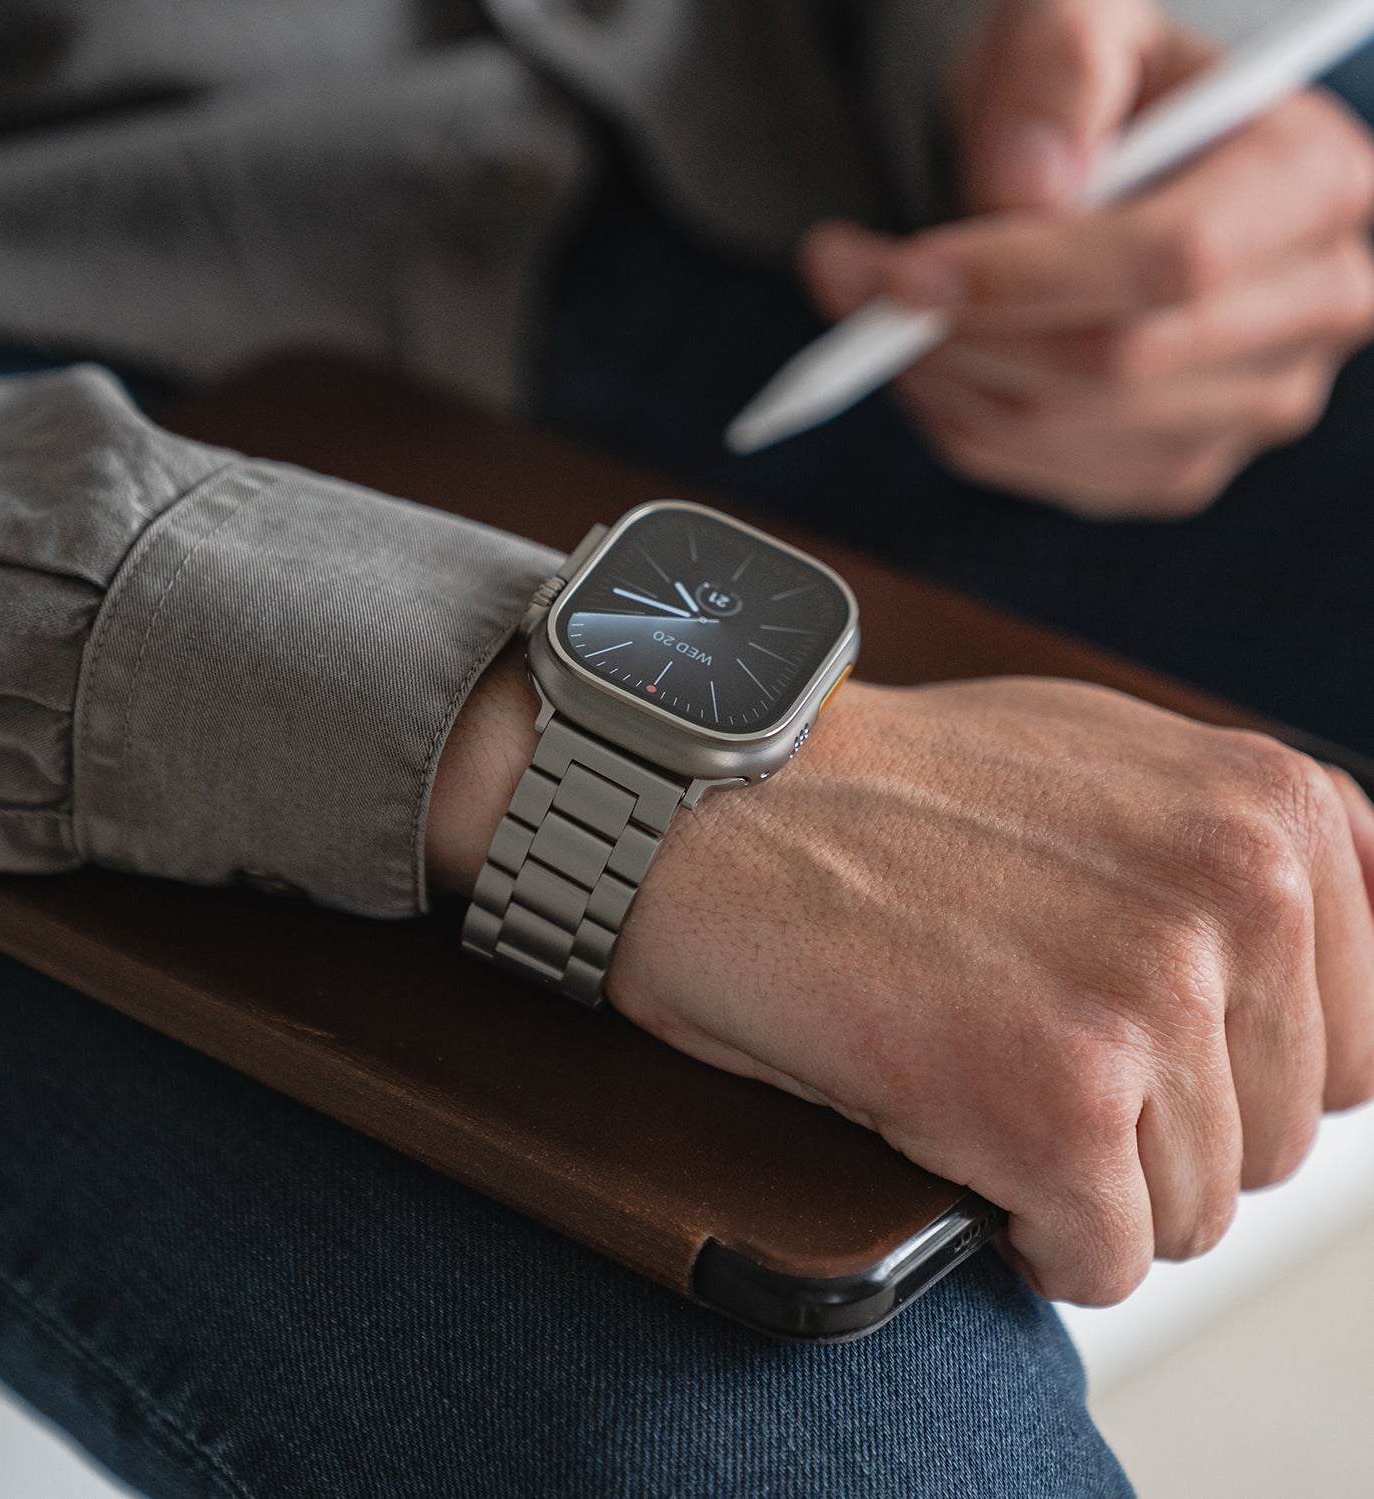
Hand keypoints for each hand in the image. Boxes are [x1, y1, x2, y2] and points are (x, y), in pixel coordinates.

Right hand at [431, 656, 1373, 1305]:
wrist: (708, 797)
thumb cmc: (870, 784)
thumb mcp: (1103, 759)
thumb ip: (1234, 848)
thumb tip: (1310, 956)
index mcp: (1273, 810)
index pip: (1356, 1041)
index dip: (1233, 1074)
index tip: (1143, 1062)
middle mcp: (1240, 892)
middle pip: (1274, 1138)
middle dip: (1155, 1133)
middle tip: (1026, 1062)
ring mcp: (1152, 995)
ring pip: (1192, 1213)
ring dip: (1086, 1184)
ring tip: (977, 1086)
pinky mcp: (1054, 1099)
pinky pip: (1102, 1258)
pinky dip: (1034, 1235)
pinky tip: (959, 1145)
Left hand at [800, 0, 1373, 518]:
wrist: (1105, 163)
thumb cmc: (1095, 91)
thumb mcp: (1077, 21)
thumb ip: (1057, 73)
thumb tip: (1025, 187)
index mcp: (1315, 180)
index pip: (1176, 260)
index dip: (1024, 278)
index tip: (904, 270)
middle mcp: (1314, 307)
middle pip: (1113, 363)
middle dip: (960, 330)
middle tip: (853, 285)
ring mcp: (1252, 406)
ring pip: (1062, 428)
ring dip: (942, 378)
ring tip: (883, 310)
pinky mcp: (1176, 469)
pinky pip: (1039, 472)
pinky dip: (957, 420)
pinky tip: (935, 358)